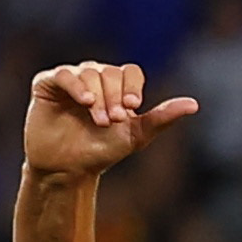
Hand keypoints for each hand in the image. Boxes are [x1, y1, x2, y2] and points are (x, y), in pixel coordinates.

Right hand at [22, 62, 198, 177]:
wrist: (68, 169)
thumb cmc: (101, 152)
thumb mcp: (136, 136)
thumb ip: (162, 118)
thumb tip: (194, 104)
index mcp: (116, 87)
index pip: (130, 72)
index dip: (132, 87)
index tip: (132, 107)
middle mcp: (94, 78)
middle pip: (111, 73)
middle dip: (115, 96)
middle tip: (114, 121)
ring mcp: (71, 80)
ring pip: (90, 73)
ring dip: (99, 96)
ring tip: (100, 121)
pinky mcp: (47, 84)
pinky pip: (64, 74)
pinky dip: (76, 85)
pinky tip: (86, 101)